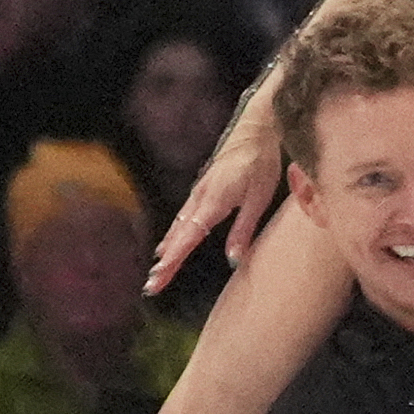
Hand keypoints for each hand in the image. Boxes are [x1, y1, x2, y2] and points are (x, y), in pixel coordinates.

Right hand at [149, 129, 273, 290]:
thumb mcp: (258, 199)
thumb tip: (233, 261)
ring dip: (168, 249)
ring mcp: (199, 192)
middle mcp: (200, 198)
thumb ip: (243, 230)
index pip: (188, 238)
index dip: (173, 260)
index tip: (159, 277)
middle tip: (152, 286)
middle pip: (178, 236)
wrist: (256, 127)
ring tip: (158, 270)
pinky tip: (169, 242)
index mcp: (213, 202)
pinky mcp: (203, 188)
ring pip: (178, 226)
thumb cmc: (261, 162)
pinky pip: (183, 216)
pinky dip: (174, 233)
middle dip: (165, 262)